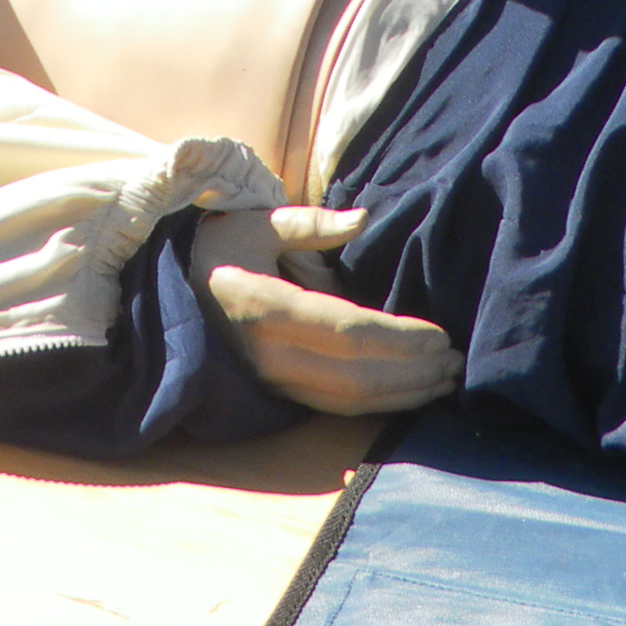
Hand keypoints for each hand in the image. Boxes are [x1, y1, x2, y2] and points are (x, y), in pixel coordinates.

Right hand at [192, 207, 455, 415]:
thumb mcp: (258, 222)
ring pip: (347, 400)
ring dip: (402, 395)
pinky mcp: (276, 391)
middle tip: (455, 361)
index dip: (399, 338)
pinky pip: (333, 407)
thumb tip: (364, 219)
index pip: (347, 331)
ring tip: (443, 380)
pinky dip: (376, 406)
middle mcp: (268, 352)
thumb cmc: (219, 246)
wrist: (170, 289)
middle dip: (412, 372)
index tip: (440, 335)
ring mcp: (270, 378)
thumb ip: (311, 223)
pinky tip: (408, 393)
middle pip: (355, 375)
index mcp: (265, 305)